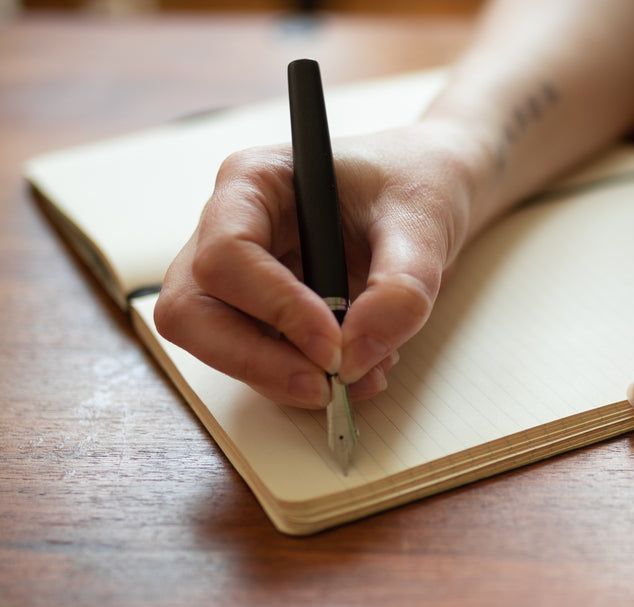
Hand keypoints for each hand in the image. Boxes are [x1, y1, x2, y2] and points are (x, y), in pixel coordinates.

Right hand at [154, 121, 481, 408]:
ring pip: (218, 345)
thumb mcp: (423, 221)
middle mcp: (231, 227)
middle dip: (254, 361)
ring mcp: (241, 276)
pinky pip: (261, 361)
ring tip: (365, 373)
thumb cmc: (416, 182)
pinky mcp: (263, 313)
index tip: (335, 345)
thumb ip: (402, 285)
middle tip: (324, 388)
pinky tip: (363, 369)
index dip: (275, 308)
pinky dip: (306, 380)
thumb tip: (358, 356)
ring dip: (285, 377)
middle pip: (193, 311)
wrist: (429, 194)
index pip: (227, 255)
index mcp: (254, 182)